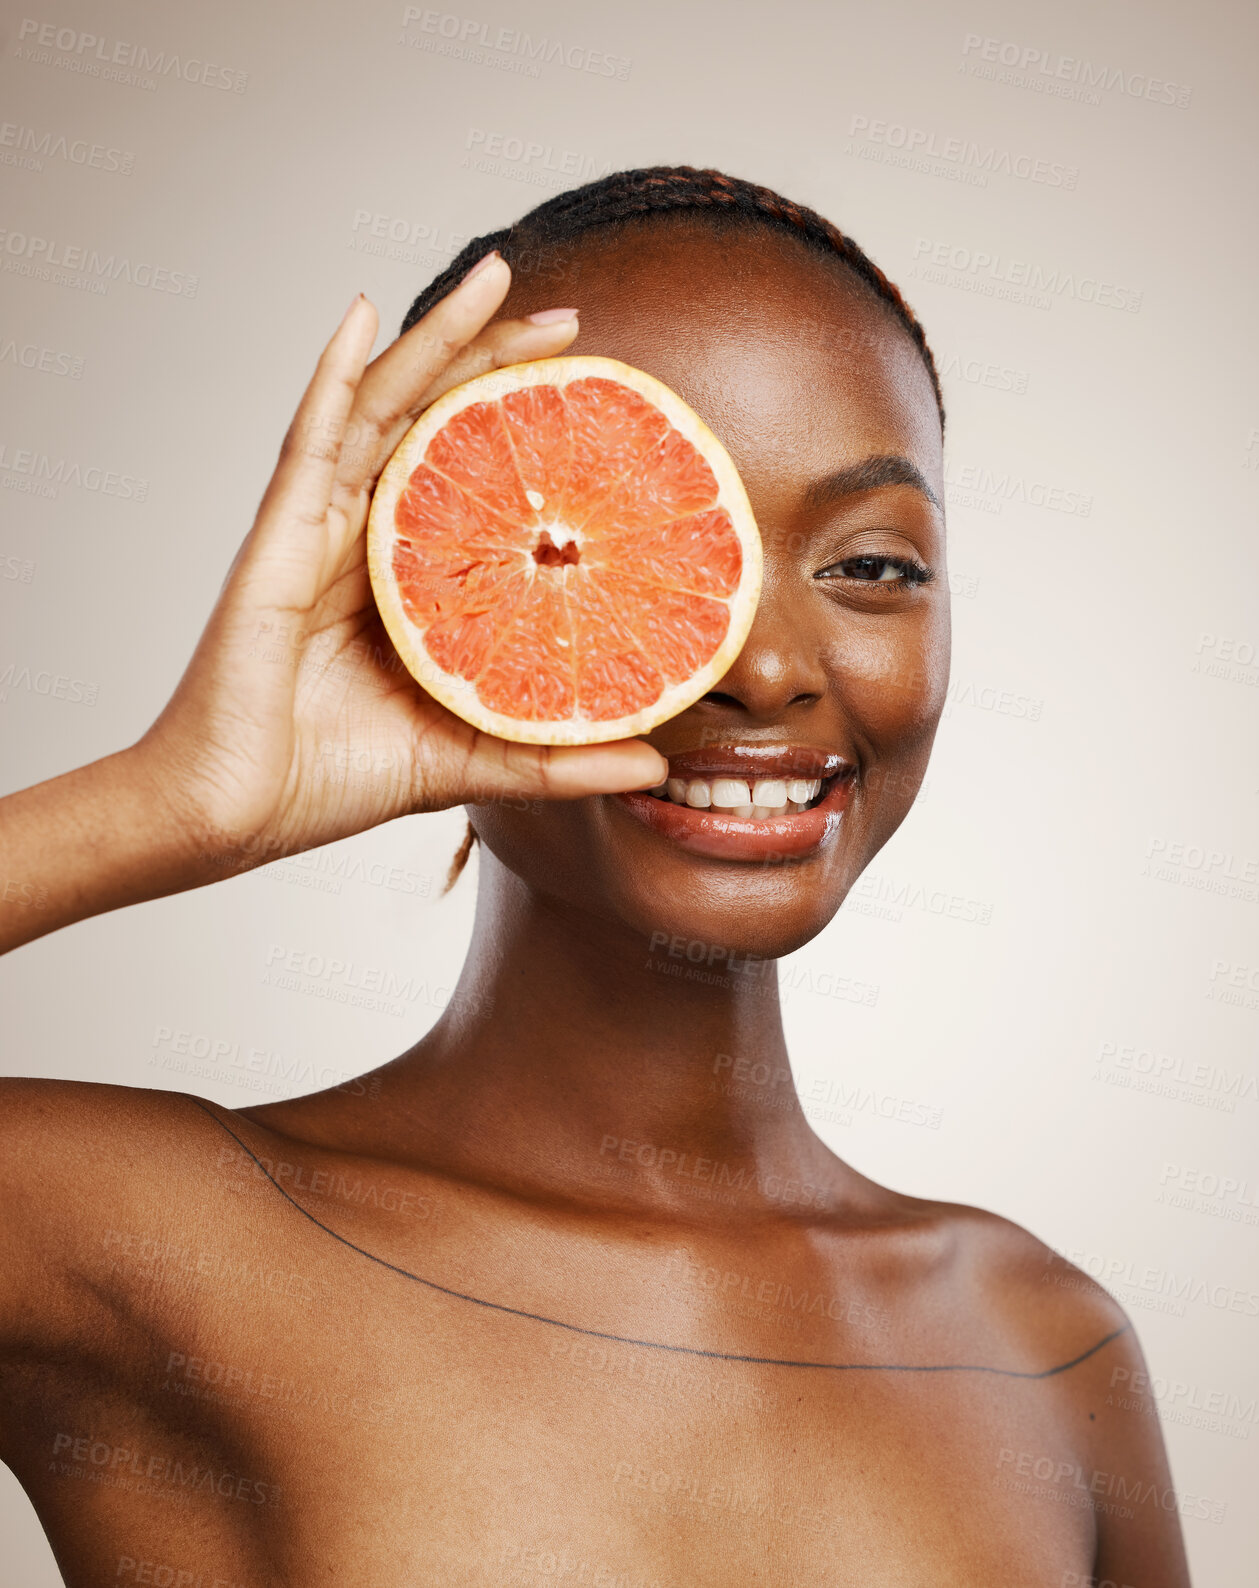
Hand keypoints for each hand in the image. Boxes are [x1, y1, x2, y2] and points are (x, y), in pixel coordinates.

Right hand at [136, 253, 668, 876]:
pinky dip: (334, 373)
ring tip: (495, 274)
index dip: (529, 431)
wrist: (233, 814)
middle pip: (435, 423)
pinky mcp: (275, 540)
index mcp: (404, 582)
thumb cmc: (328, 781)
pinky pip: (309, 441)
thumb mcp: (468, 760)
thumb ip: (554, 758)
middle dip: (499, 361)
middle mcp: (362, 540)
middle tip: (574, 322)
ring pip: (381, 407)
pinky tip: (364, 314)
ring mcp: (315, 532)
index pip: (474, 481)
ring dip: (436, 338)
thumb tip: (655, 757)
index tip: (596, 398)